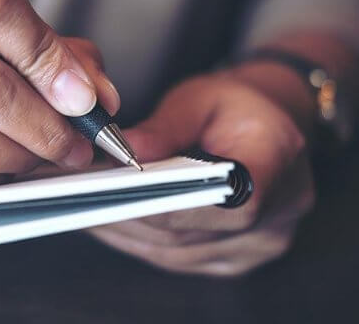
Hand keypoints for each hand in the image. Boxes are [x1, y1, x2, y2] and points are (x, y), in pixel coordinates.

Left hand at [89, 71, 314, 275]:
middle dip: (130, 214)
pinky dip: (139, 240)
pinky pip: (178, 259)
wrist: (270, 126)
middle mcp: (277, 215)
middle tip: (81, 198)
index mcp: (277, 162)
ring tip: (83, 207)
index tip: (117, 193)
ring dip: (126, 231)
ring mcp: (258, 245)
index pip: (223, 201)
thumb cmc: (236, 107)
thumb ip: (164, 128)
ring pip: (176, 252)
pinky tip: (107, 221)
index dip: (168, 203)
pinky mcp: (233, 259)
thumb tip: (125, 153)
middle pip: (190, 232)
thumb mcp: (200, 98)